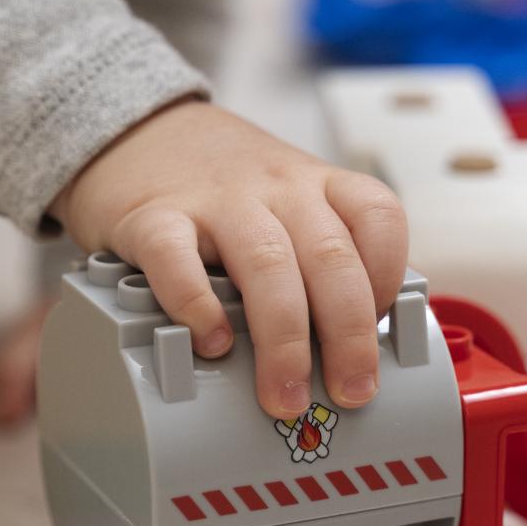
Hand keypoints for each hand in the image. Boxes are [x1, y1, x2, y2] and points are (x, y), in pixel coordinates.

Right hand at [48, 99, 407, 418]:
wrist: (137, 131)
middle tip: (348, 392)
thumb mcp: (286, 203)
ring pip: (266, 263)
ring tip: (283, 394)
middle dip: (348, 335)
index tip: (381, 332)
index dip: (388, 278)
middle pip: (329, 257)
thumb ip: (316, 258)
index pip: (378, 218)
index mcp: (317, 185)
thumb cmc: (223, 190)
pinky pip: (176, 258)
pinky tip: (210, 343)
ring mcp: (214, 200)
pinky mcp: (152, 217)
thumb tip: (349, 352)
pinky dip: (196, 305)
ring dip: (284, 338)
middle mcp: (275, 188)